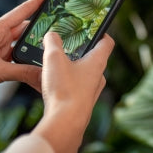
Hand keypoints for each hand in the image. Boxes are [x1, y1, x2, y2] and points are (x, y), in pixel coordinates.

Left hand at [0, 0, 48, 106]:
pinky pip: (17, 64)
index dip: (35, 2)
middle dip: (41, 31)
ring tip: (53, 53)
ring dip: (34, 52)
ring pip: (22, 49)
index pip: (21, 12)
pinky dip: (27, 67)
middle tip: (62, 30)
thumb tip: (44, 74)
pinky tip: (38, 71)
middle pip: (25, 32)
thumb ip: (22, 72)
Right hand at [32, 32, 114, 152]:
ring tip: (51, 65)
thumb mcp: (54, 59)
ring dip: (68, 68)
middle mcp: (97, 77)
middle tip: (65, 46)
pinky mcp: (80, 104)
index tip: (92, 28)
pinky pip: (72, 88)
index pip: (106, 42)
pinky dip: (62, 83)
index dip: (101, 32)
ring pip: (80, 75)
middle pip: (92, 59)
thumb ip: (52, 42)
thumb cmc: (65, 90)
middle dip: (78, 52)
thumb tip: (51, 35)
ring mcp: (90, 92)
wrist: (65, 123)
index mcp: (97, 62)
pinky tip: (46, 84)